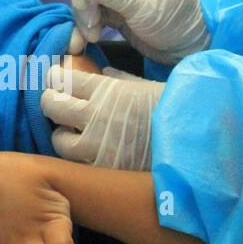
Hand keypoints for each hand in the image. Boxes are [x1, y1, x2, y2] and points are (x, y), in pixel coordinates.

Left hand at [40, 66, 163, 170]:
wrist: (193, 141)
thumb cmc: (174, 109)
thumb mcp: (146, 86)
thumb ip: (122, 81)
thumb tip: (107, 75)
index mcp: (106, 91)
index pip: (64, 79)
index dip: (56, 77)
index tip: (55, 78)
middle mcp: (95, 116)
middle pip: (51, 105)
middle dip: (50, 101)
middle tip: (55, 103)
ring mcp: (96, 146)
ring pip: (58, 140)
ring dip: (61, 135)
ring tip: (68, 134)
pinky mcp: (102, 169)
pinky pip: (77, 163)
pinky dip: (77, 158)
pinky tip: (84, 154)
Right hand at [66, 0, 209, 63]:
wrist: (188, 48)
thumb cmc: (175, 21)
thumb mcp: (147, 8)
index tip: (83, 0)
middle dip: (84, 0)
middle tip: (88, 23)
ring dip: (83, 17)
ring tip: (91, 37)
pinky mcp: (114, 13)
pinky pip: (93, 15)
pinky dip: (85, 27)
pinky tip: (83, 41)